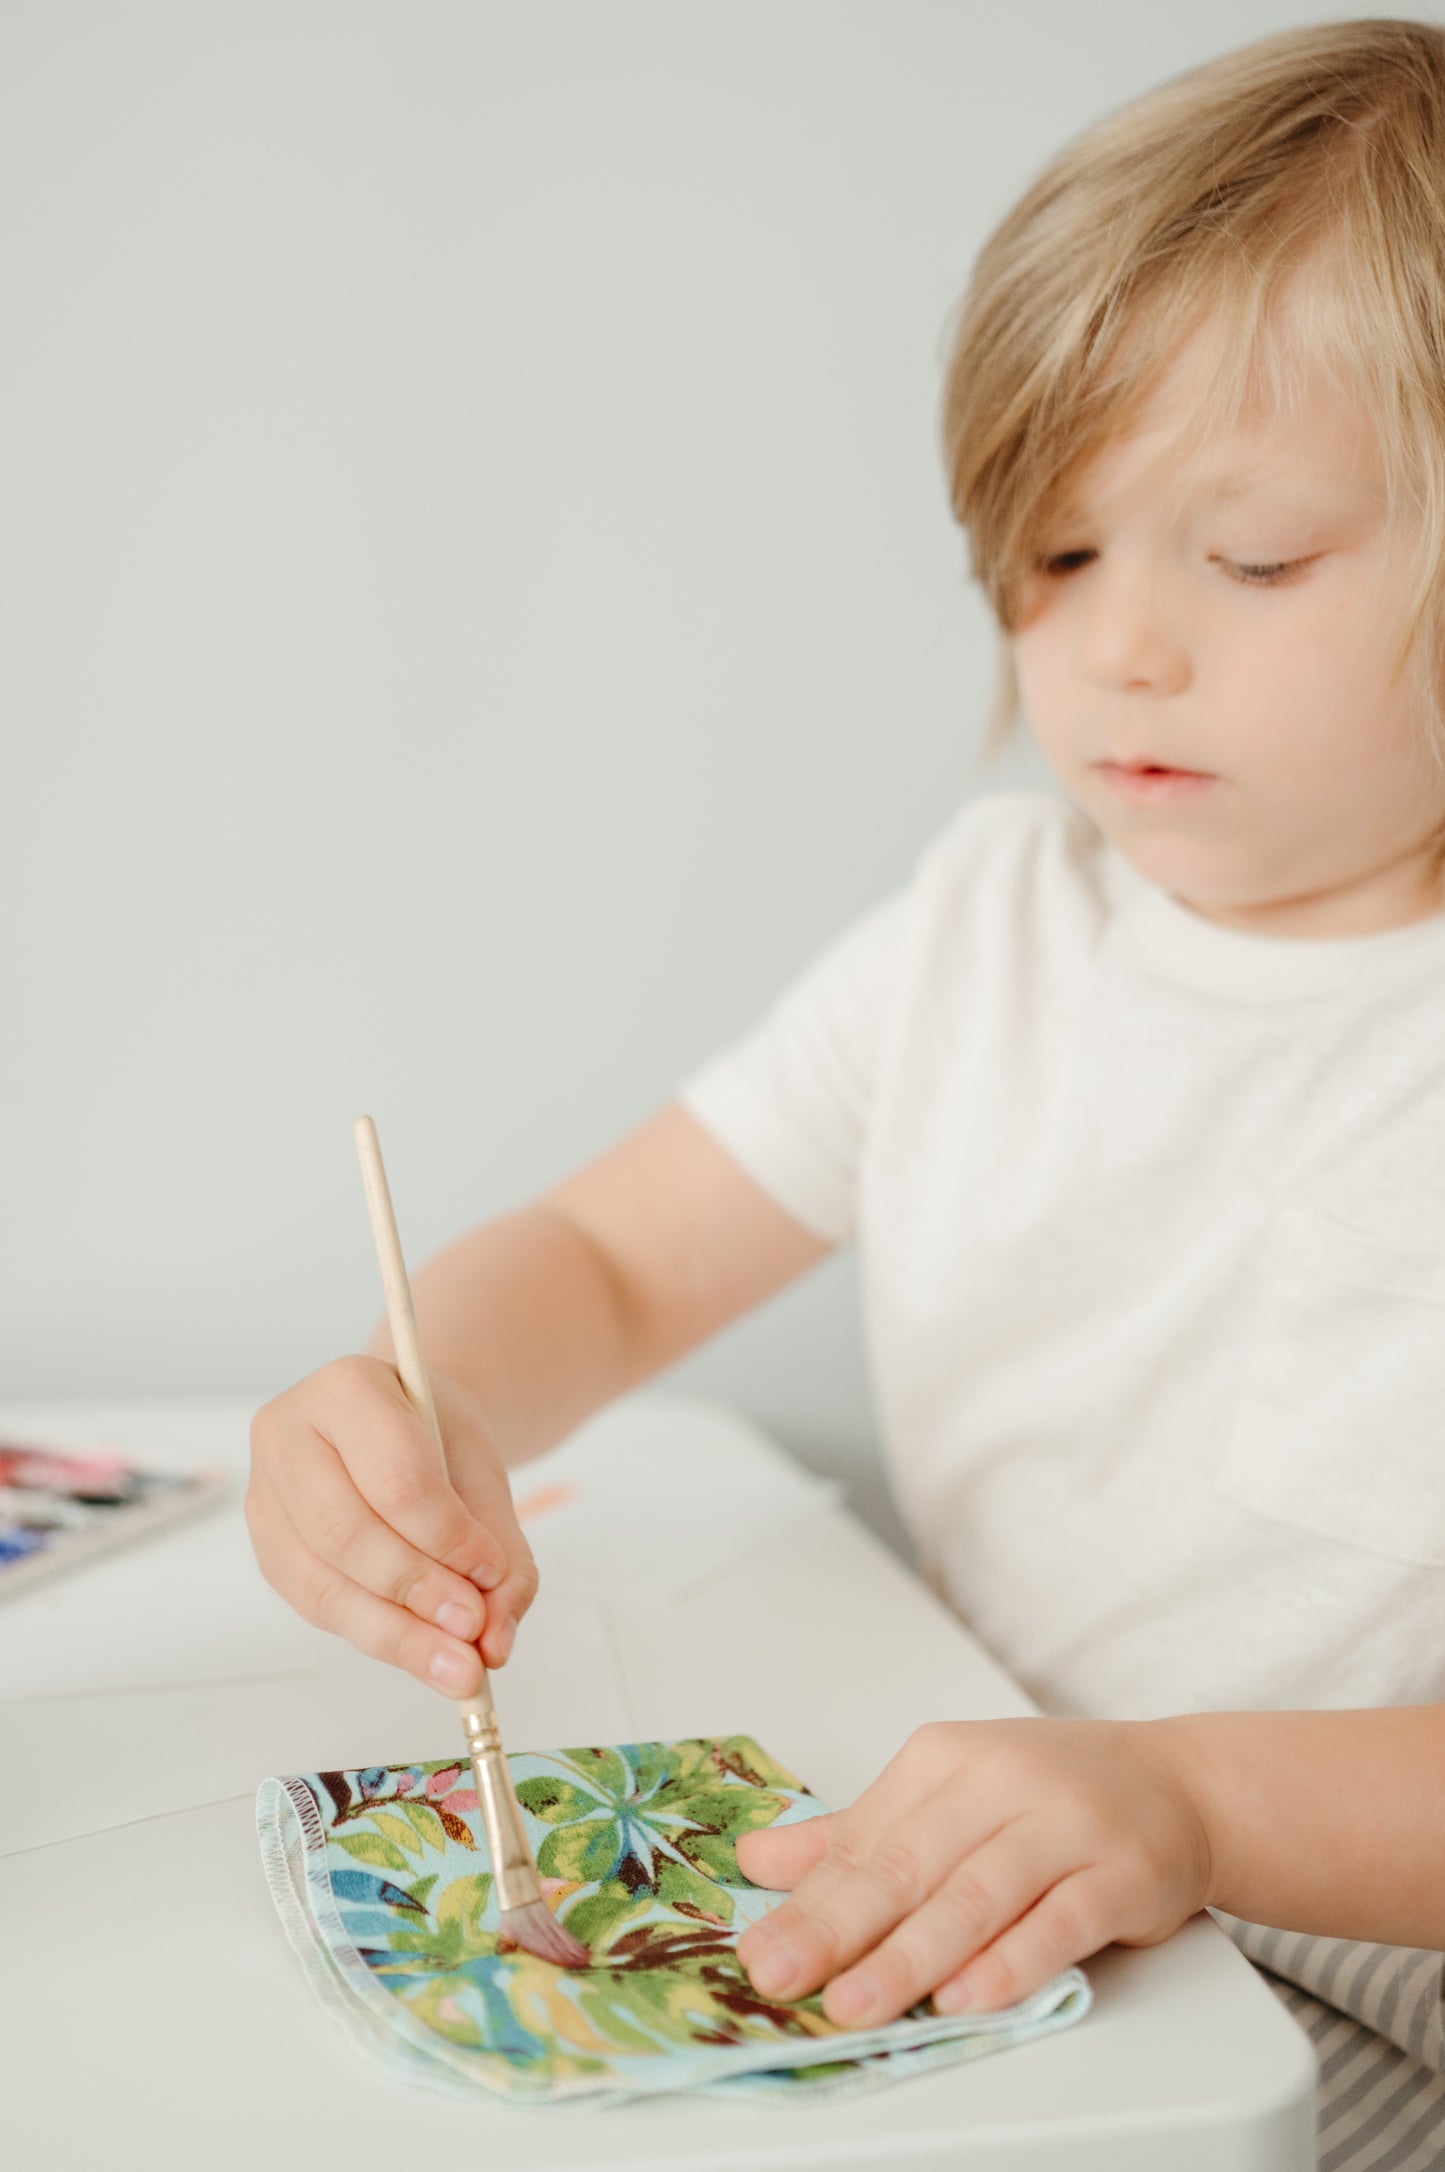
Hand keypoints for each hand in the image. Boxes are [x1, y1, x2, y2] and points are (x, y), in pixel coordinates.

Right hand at [246, 1355, 537, 1693]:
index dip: (446, 1536)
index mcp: (346, 1387)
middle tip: (474, 1630)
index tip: (492, 1571)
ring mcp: (265, 1494)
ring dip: (397, 1634)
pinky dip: (375, 1636)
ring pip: (323, 1582)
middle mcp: (287, 1434)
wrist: (403, 1426)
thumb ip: (501, 1553)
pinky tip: (421, 1654)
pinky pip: (316, 1606)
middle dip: (417, 1592)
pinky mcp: (267, 1547)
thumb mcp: (483, 1475)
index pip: (396, 1478)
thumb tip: (496, 1643)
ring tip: (459, 1667)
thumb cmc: (438, 1441)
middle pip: (347, 1534)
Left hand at [734, 1717, 1213, 2024]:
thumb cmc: (1050, 1796)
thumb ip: (857, 1836)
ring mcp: (1065, 1825)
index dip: (809, 1902)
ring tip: (858, 2003)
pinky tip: (967, 1996)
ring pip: (976, 1895)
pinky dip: (1011, 1962)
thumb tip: (758, 1861)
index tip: (760, 1952)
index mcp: (946, 1758)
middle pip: (909, 1864)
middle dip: (840, 1929)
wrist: (1177, 1783)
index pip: (866, 1839)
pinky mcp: (1120, 1873)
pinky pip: (1059, 1922)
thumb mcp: (948, 1796)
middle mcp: (1002, 1781)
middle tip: (785, 1978)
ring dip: (913, 1955)